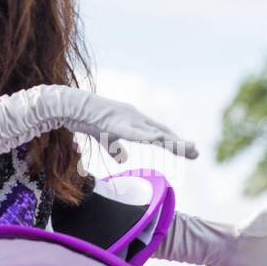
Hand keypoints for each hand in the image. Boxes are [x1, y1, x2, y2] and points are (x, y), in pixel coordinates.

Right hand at [0, 84, 197, 172]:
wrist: (69, 105)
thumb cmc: (87, 118)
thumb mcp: (105, 137)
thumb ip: (115, 147)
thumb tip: (123, 159)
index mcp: (134, 121)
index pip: (159, 133)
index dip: (174, 142)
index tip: (190, 152)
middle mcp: (136, 118)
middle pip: (162, 133)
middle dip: (179, 143)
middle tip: (197, 153)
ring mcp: (128, 119)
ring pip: (153, 133)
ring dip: (170, 142)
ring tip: (186, 149)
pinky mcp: (117, 122)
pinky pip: (135, 132)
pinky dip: (147, 136)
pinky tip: (158, 141)